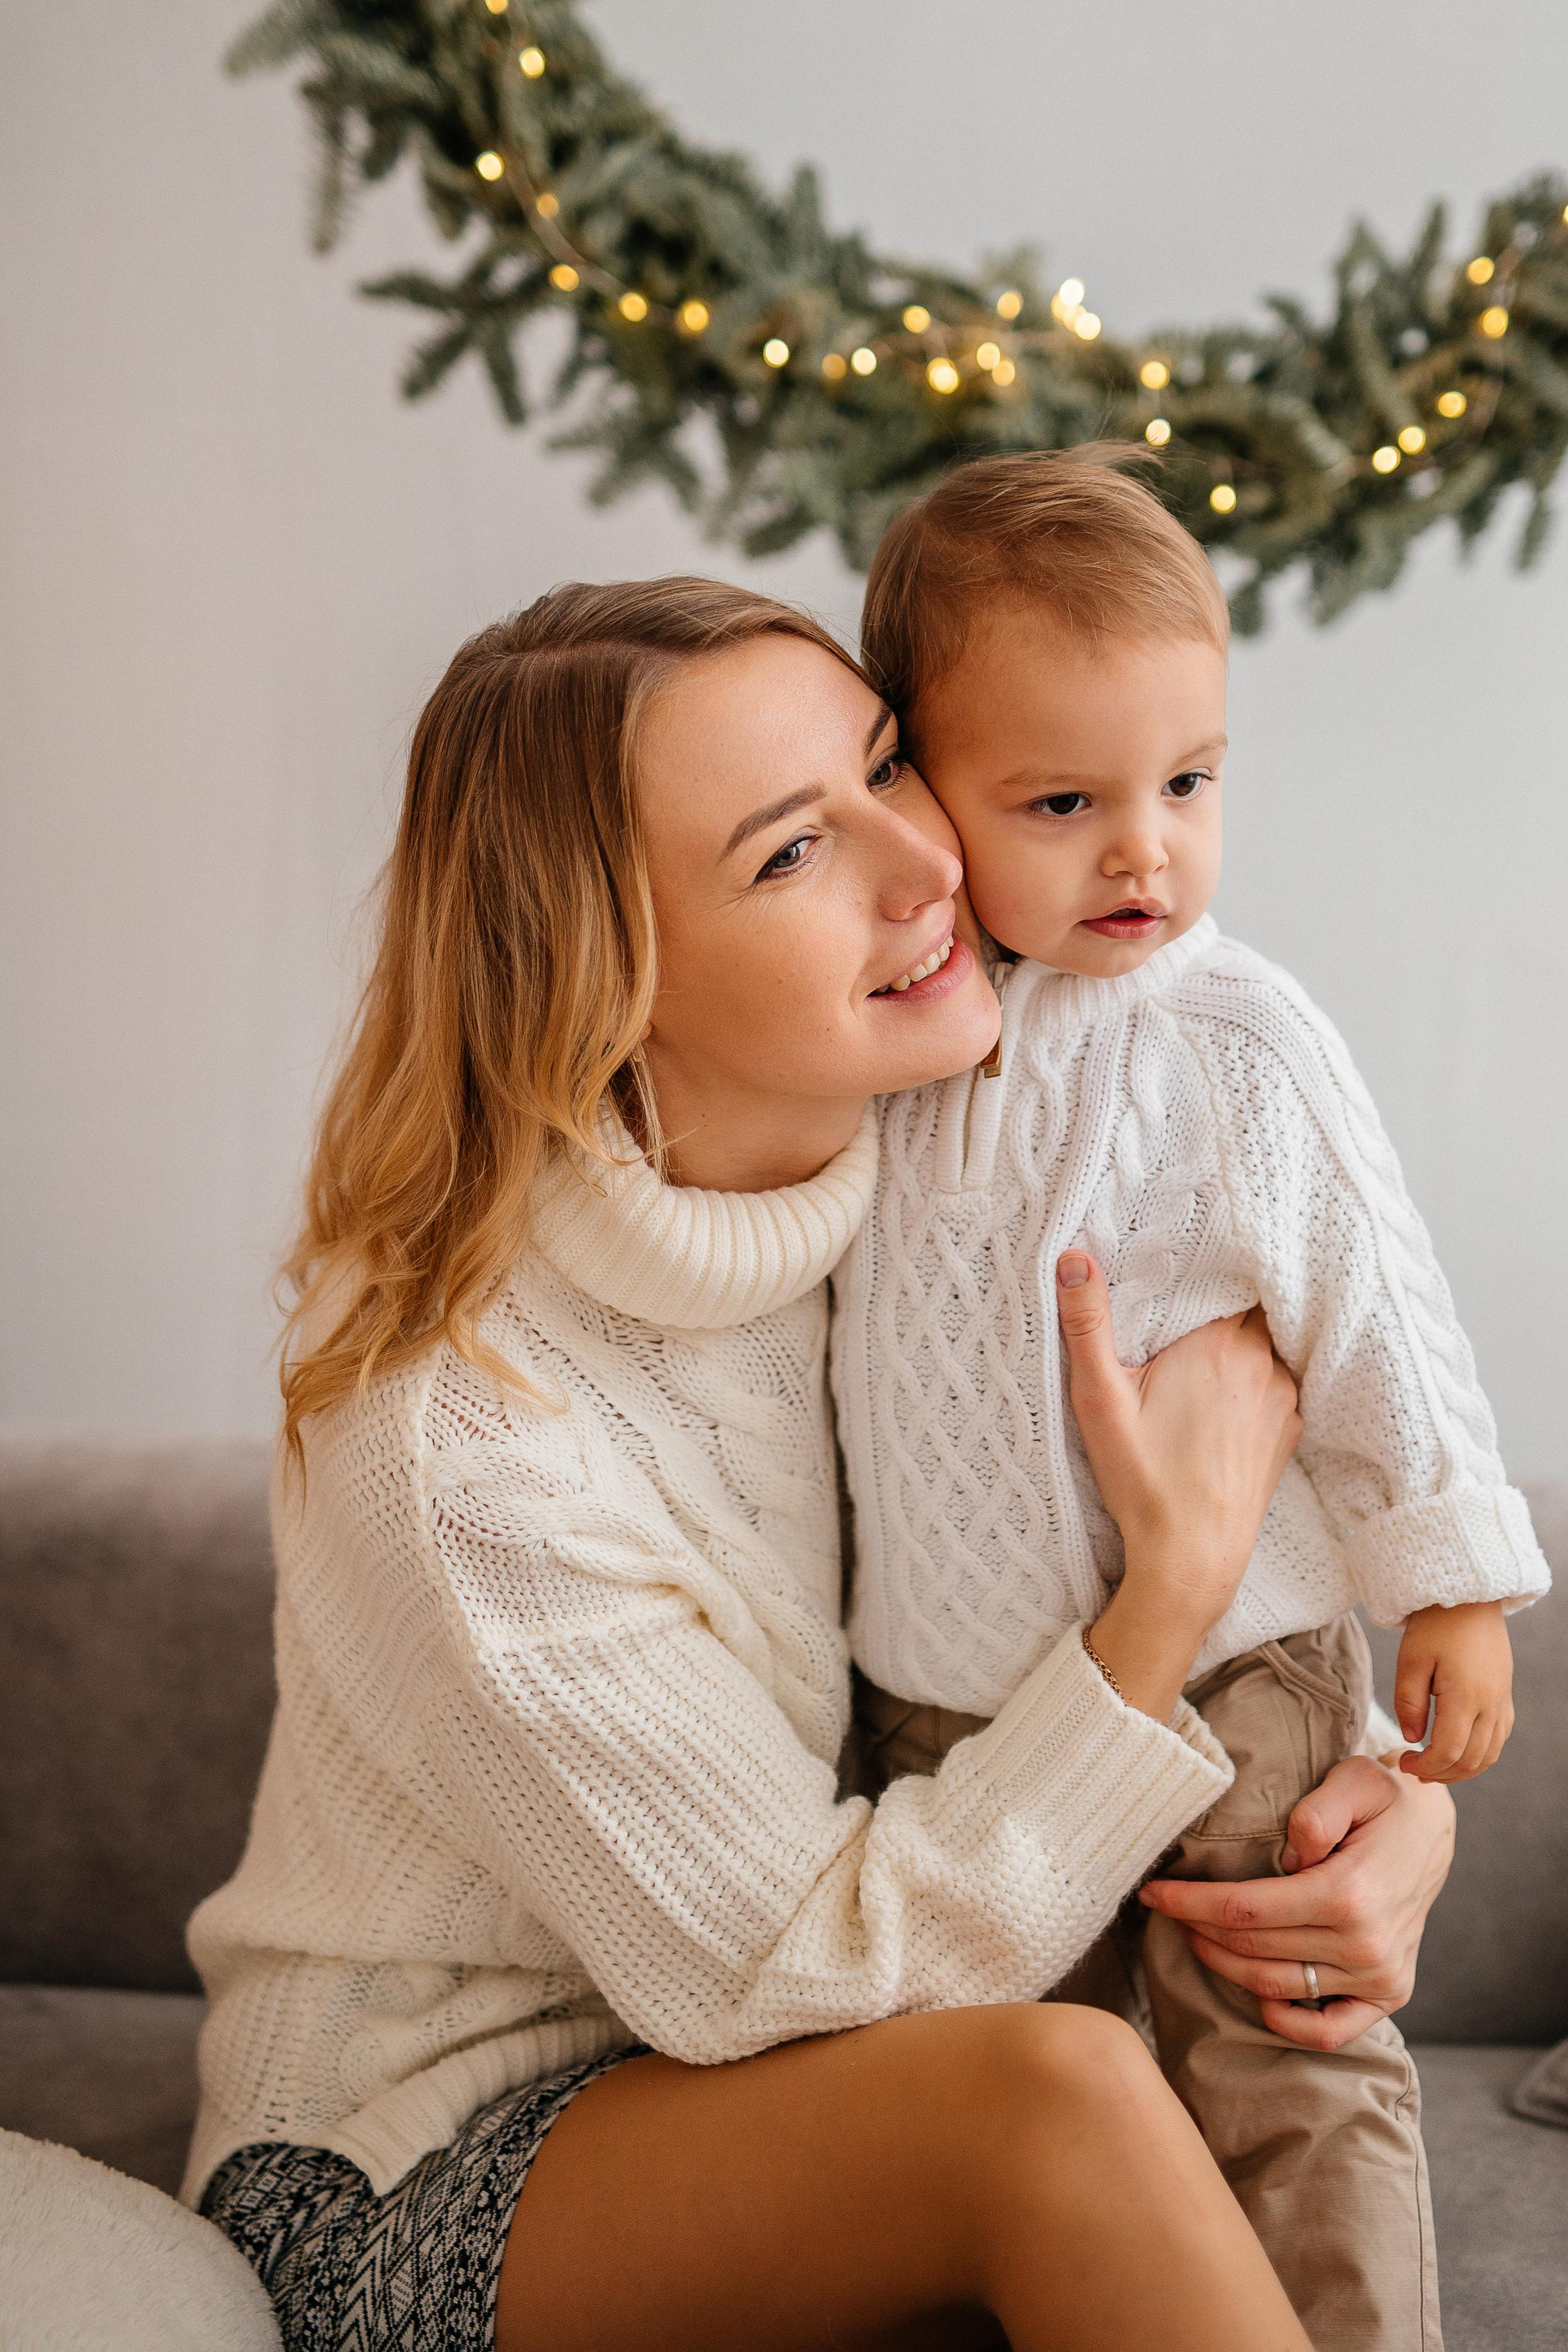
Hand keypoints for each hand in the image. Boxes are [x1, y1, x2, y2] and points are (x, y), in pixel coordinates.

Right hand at [1057, 1254, 1300, 1714]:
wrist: (1193, 1558)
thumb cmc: (1144, 1482)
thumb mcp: (1100, 1400)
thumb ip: (1087, 1324)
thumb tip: (1073, 1257)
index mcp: (1219, 1344)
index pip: (1227, 1274)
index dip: (1205, 1264)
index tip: (1181, 1261)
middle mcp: (1262, 1362)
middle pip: (1248, 1304)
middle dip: (1219, 1298)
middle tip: (1184, 1301)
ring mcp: (1282, 1395)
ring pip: (1266, 1340)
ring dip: (1239, 1337)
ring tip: (1201, 1345)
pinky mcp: (1288, 1427)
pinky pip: (1276, 1377)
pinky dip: (1255, 1372)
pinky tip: (1223, 1389)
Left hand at [1139, 1753, 1455, 2048]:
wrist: (1433, 1827)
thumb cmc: (1384, 1796)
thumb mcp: (1355, 1779)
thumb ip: (1316, 1812)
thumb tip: (1289, 1856)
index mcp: (1349, 1893)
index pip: (1244, 1911)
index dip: (1189, 1904)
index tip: (1151, 1893)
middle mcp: (1364, 1945)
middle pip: (1252, 1950)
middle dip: (1197, 1928)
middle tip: (1166, 1908)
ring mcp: (1379, 1976)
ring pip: (1276, 1988)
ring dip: (1224, 1966)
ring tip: (1196, 1935)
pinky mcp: (1388, 1994)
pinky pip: (1329, 2032)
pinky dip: (1287, 2023)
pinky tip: (1256, 1992)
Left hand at [1394, 1600, 1513, 1780]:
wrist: (1469, 1598)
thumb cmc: (1435, 1624)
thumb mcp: (1411, 1660)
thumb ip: (1408, 1702)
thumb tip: (1411, 1738)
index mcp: (1465, 1696)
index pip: (1449, 1751)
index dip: (1426, 1765)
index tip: (1405, 1762)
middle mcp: (1491, 1704)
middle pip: (1472, 1759)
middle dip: (1443, 1773)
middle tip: (1416, 1769)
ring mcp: (1502, 1701)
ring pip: (1490, 1754)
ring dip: (1463, 1769)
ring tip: (1435, 1767)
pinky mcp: (1505, 1695)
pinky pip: (1499, 1737)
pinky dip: (1481, 1753)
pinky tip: (1459, 1750)